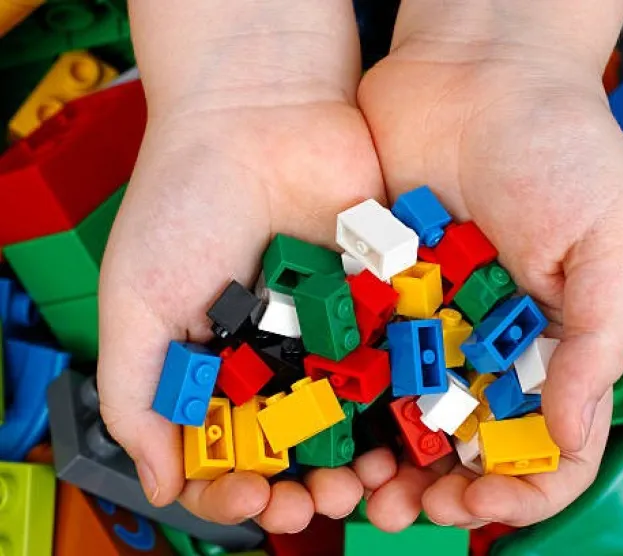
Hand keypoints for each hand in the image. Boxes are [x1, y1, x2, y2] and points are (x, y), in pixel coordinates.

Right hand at [97, 0, 383, 532]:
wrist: (258, 114)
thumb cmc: (185, 203)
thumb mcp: (138, 302)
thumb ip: (137, 396)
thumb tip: (158, 483)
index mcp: (219, 364)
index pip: (229, 452)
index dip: (237, 489)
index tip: (251, 498)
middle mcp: (280, 355)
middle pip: (302, 445)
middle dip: (311, 485)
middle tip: (321, 501)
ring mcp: (335, 329)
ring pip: (359, 416)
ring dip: (366, 458)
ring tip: (371, 478)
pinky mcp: (383, 298)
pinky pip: (401, 360)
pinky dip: (407, 399)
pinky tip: (412, 427)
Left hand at [353, 1, 622, 529]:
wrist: (479, 71)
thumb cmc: (562, 144)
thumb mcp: (608, 240)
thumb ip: (598, 340)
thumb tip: (574, 434)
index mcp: (555, 339)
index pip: (550, 442)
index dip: (524, 484)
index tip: (485, 495)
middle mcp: (492, 339)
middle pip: (469, 441)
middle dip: (441, 487)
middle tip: (407, 508)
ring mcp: (434, 317)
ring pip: (411, 412)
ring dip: (389, 459)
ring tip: (362, 486)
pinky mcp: (383, 289)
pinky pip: (367, 355)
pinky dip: (354, 398)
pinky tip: (336, 423)